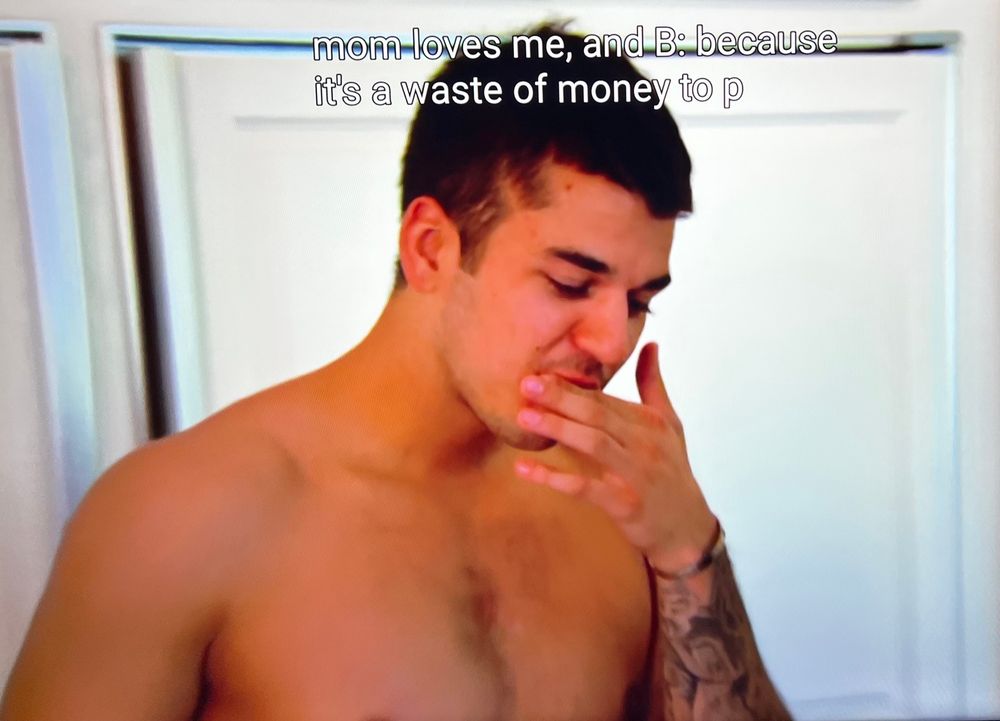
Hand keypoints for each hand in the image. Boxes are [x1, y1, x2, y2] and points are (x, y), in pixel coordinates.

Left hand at [514, 342, 716, 572]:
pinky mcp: (624, 503)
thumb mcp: (669, 425)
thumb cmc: (672, 471)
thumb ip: (653, 385)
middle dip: (561, 397)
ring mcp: (634, 474)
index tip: (540, 372)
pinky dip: (554, 478)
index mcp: (649, 422)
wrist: (686, 528)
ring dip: (557, 428)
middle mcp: (644, 443)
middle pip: (597, 414)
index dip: (571, 386)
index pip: (604, 398)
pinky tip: (525, 469)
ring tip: (524, 416)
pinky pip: (584, 488)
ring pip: (593, 444)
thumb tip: (650, 345)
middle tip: (527, 384)